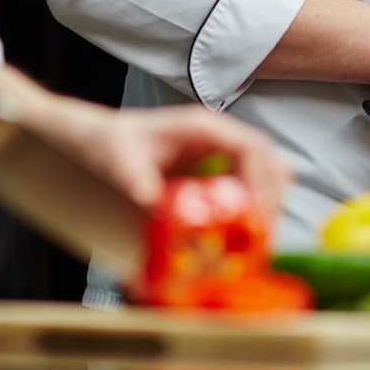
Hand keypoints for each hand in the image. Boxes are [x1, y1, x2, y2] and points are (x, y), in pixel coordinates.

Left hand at [48, 101, 291, 216]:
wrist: (97, 141)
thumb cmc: (109, 144)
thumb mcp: (120, 162)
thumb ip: (136, 181)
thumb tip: (152, 204)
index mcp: (203, 127)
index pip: (252, 148)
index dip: (262, 182)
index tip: (257, 216)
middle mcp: (219, 138)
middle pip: (269, 162)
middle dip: (272, 199)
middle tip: (262, 238)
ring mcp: (221, 153)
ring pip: (266, 174)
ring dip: (267, 206)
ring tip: (257, 242)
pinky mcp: (217, 171)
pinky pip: (249, 186)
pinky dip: (254, 209)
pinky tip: (244, 235)